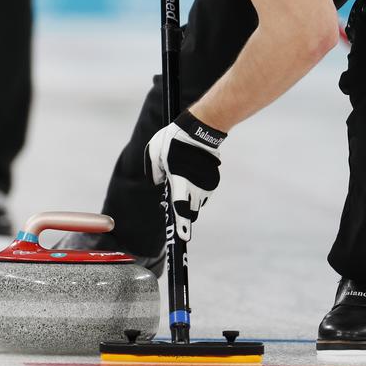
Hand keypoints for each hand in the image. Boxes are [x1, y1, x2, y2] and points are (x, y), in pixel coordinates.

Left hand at [143, 110, 225, 241]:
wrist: (201, 128)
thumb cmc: (174, 140)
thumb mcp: (154, 152)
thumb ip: (153, 171)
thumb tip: (158, 183)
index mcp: (180, 181)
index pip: (181, 208)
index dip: (182, 225)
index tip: (183, 238)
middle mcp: (196, 186)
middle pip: (190, 210)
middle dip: (183, 211)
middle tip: (173, 201)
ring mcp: (207, 184)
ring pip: (198, 201)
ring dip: (189, 198)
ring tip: (181, 180)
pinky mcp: (213, 180)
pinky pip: (203, 192)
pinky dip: (197, 189)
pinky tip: (190, 174)